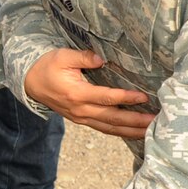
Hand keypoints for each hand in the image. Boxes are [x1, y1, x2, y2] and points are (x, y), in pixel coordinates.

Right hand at [23, 48, 155, 138]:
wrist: (32, 83)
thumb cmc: (48, 66)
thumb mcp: (62, 56)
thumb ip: (83, 57)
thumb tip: (101, 58)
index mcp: (76, 94)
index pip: (106, 98)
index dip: (126, 98)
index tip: (144, 97)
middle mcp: (80, 110)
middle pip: (112, 118)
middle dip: (135, 121)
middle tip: (156, 121)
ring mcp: (81, 118)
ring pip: (110, 128)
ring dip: (131, 130)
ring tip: (151, 131)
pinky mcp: (82, 120)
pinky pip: (104, 129)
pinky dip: (120, 132)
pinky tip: (134, 132)